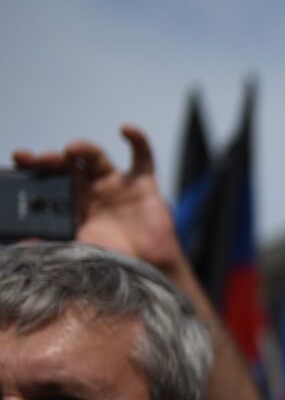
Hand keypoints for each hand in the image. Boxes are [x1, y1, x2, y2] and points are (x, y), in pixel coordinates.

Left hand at [12, 125, 184, 273]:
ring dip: (83, 148)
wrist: (148, 269)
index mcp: (72, 203)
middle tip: (44, 159)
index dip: (34, 166)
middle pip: (69, 164)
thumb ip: (52, 245)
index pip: (48, 178)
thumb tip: (22, 244)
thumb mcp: (76, 252)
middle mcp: (91, 189)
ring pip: (96, 156)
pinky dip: (137, 141)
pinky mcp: (142, 184)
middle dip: (54, 158)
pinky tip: (126, 130)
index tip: (21, 157)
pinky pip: (142, 157)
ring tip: (72, 150)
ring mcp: (116, 184)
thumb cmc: (113, 260)